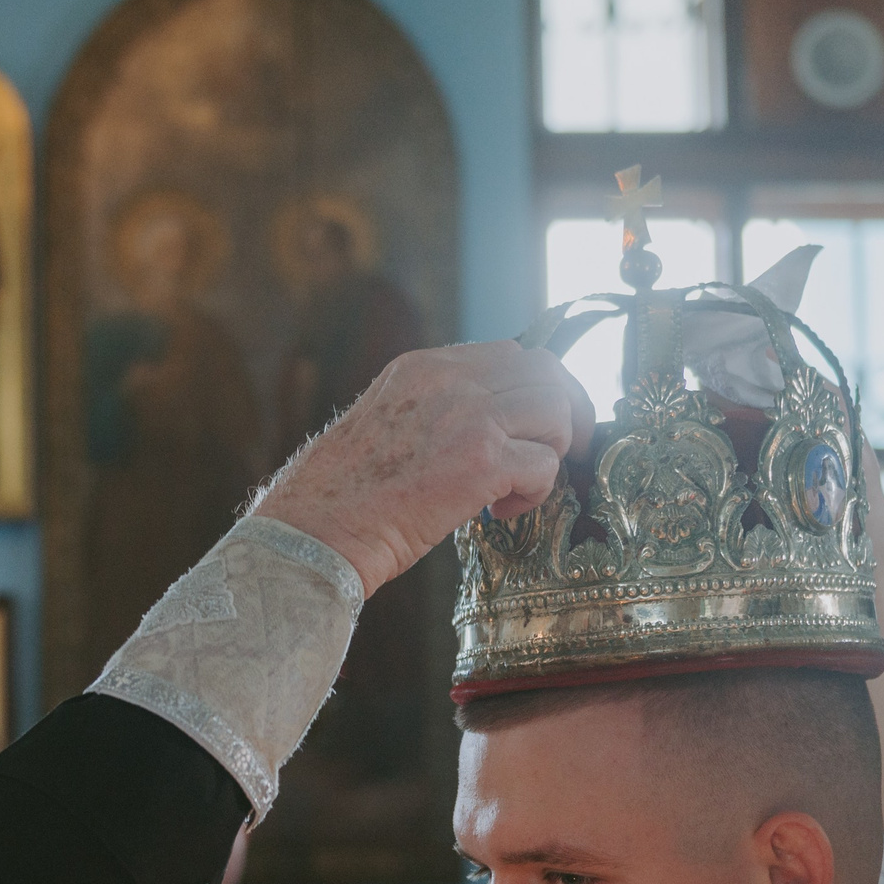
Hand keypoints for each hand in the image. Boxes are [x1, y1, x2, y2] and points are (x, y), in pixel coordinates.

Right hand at [252, 340, 593, 596]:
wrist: (316, 530)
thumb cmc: (340, 497)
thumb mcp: (387, 426)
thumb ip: (434, 412)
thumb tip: (482, 430)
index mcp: (422, 367)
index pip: (508, 353)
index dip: (536, 388)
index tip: (538, 423)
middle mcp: (449, 379)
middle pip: (545, 369)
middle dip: (567, 410)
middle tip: (562, 452)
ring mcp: (469, 415)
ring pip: (556, 411)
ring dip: (551, 451)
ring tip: (519, 486)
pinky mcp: (481, 461)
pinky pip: (544, 464)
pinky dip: (535, 492)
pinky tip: (500, 512)